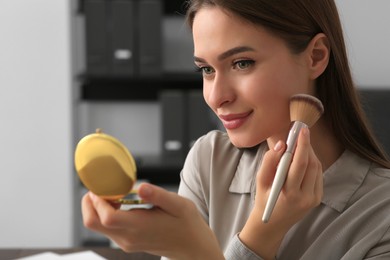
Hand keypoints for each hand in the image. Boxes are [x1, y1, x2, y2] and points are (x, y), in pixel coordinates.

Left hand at [81, 183, 223, 259]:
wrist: (192, 246)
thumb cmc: (186, 223)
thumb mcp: (179, 204)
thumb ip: (158, 195)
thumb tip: (141, 187)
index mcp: (140, 227)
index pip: (107, 217)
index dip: (98, 201)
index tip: (101, 186)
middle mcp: (128, 237)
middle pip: (93, 224)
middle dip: (88, 204)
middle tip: (98, 188)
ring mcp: (126, 242)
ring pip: (97, 227)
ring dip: (96, 208)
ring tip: (111, 192)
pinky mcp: (127, 242)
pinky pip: (107, 229)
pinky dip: (104, 214)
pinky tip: (119, 202)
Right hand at [240, 128, 322, 258]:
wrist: (272, 224)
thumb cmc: (264, 199)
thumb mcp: (260, 180)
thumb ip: (269, 161)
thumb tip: (282, 144)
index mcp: (290, 194)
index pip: (300, 164)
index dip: (303, 145)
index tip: (302, 130)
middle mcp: (305, 197)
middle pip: (312, 164)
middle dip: (307, 146)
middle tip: (300, 133)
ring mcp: (314, 199)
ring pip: (317, 168)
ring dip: (310, 153)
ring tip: (299, 145)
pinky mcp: (318, 198)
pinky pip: (318, 175)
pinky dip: (312, 163)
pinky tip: (303, 159)